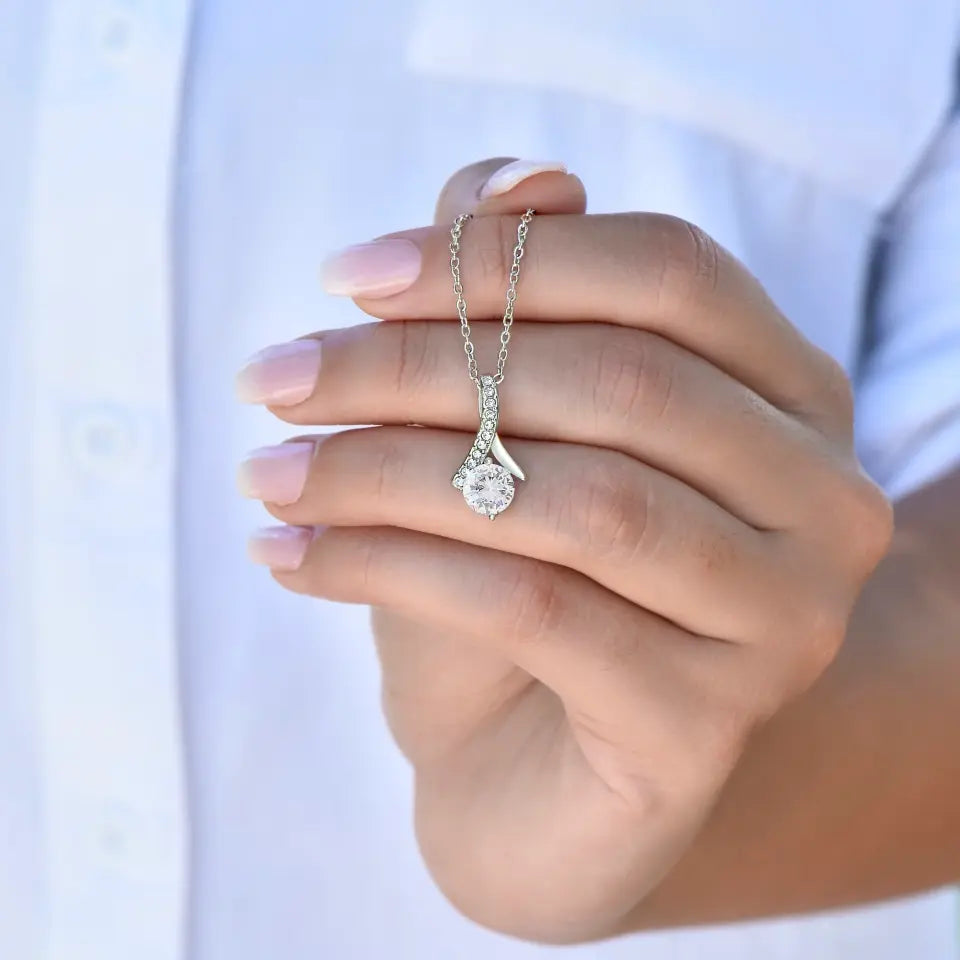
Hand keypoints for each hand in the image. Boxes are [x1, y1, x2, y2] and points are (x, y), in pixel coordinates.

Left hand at [236, 159, 893, 942]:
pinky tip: (291, 558)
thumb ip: (517, 295)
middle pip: (620, 382)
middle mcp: (821, 504)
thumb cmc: (522, 579)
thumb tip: (524, 176)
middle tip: (273, 381)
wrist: (531, 769)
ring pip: (576, 500)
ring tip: (269, 473)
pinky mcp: (704, 729)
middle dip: (416, 368)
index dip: (507, 258)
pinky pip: (533, 613)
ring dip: (387, 472)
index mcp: (790, 397)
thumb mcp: (509, 429)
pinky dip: (389, 570)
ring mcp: (784, 622)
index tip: (343, 278)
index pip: (671, 274)